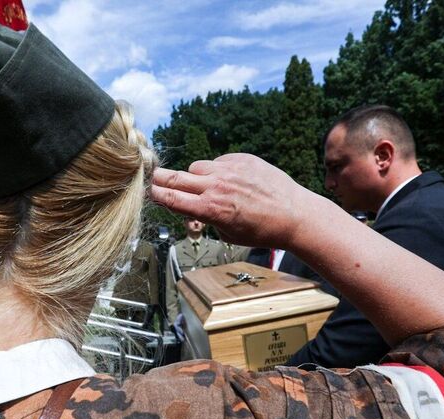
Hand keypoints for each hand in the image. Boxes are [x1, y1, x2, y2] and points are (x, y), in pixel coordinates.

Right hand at [150, 154, 312, 248]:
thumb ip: (206, 219)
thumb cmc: (262, 231)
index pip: (170, 198)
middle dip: (161, 178)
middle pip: (175, 177)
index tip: (148, 191)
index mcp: (209, 209)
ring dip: (195, 176)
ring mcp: (229, 170)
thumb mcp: (228, 233)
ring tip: (209, 187)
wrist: (294, 215)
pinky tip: (233, 182)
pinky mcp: (242, 159)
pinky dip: (219, 170)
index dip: (155, 194)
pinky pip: (219, 161)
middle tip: (154, 177)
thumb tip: (192, 209)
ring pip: (197, 167)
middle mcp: (216, 187)